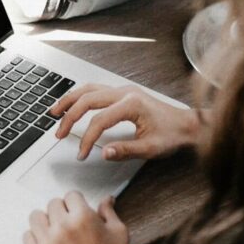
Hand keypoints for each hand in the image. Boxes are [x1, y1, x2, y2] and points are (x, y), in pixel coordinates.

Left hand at [23, 192, 142, 243]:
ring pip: (36, 217)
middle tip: (70, 222)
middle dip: (63, 210)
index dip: (77, 203)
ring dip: (46, 221)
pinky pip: (27, 237)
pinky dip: (35, 237)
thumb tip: (107, 199)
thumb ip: (108, 212)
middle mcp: (62, 228)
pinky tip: (47, 242)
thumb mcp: (118, 232)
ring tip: (55, 230)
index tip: (78, 210)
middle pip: (52, 204)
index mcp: (83, 218)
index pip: (71, 195)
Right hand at [51, 83, 204, 161]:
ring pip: (89, 89)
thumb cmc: (173, 135)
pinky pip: (96, 89)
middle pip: (87, 99)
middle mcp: (125, 92)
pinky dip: (80, 96)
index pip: (99, 121)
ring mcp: (123, 90)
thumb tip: (104, 153)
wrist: (188, 124)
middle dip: (69, 117)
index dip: (87, 139)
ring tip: (54, 112)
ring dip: (70, 100)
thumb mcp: (151, 148)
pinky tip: (72, 104)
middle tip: (59, 134)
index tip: (82, 154)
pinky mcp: (123, 92)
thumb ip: (126, 150)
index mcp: (131, 104)